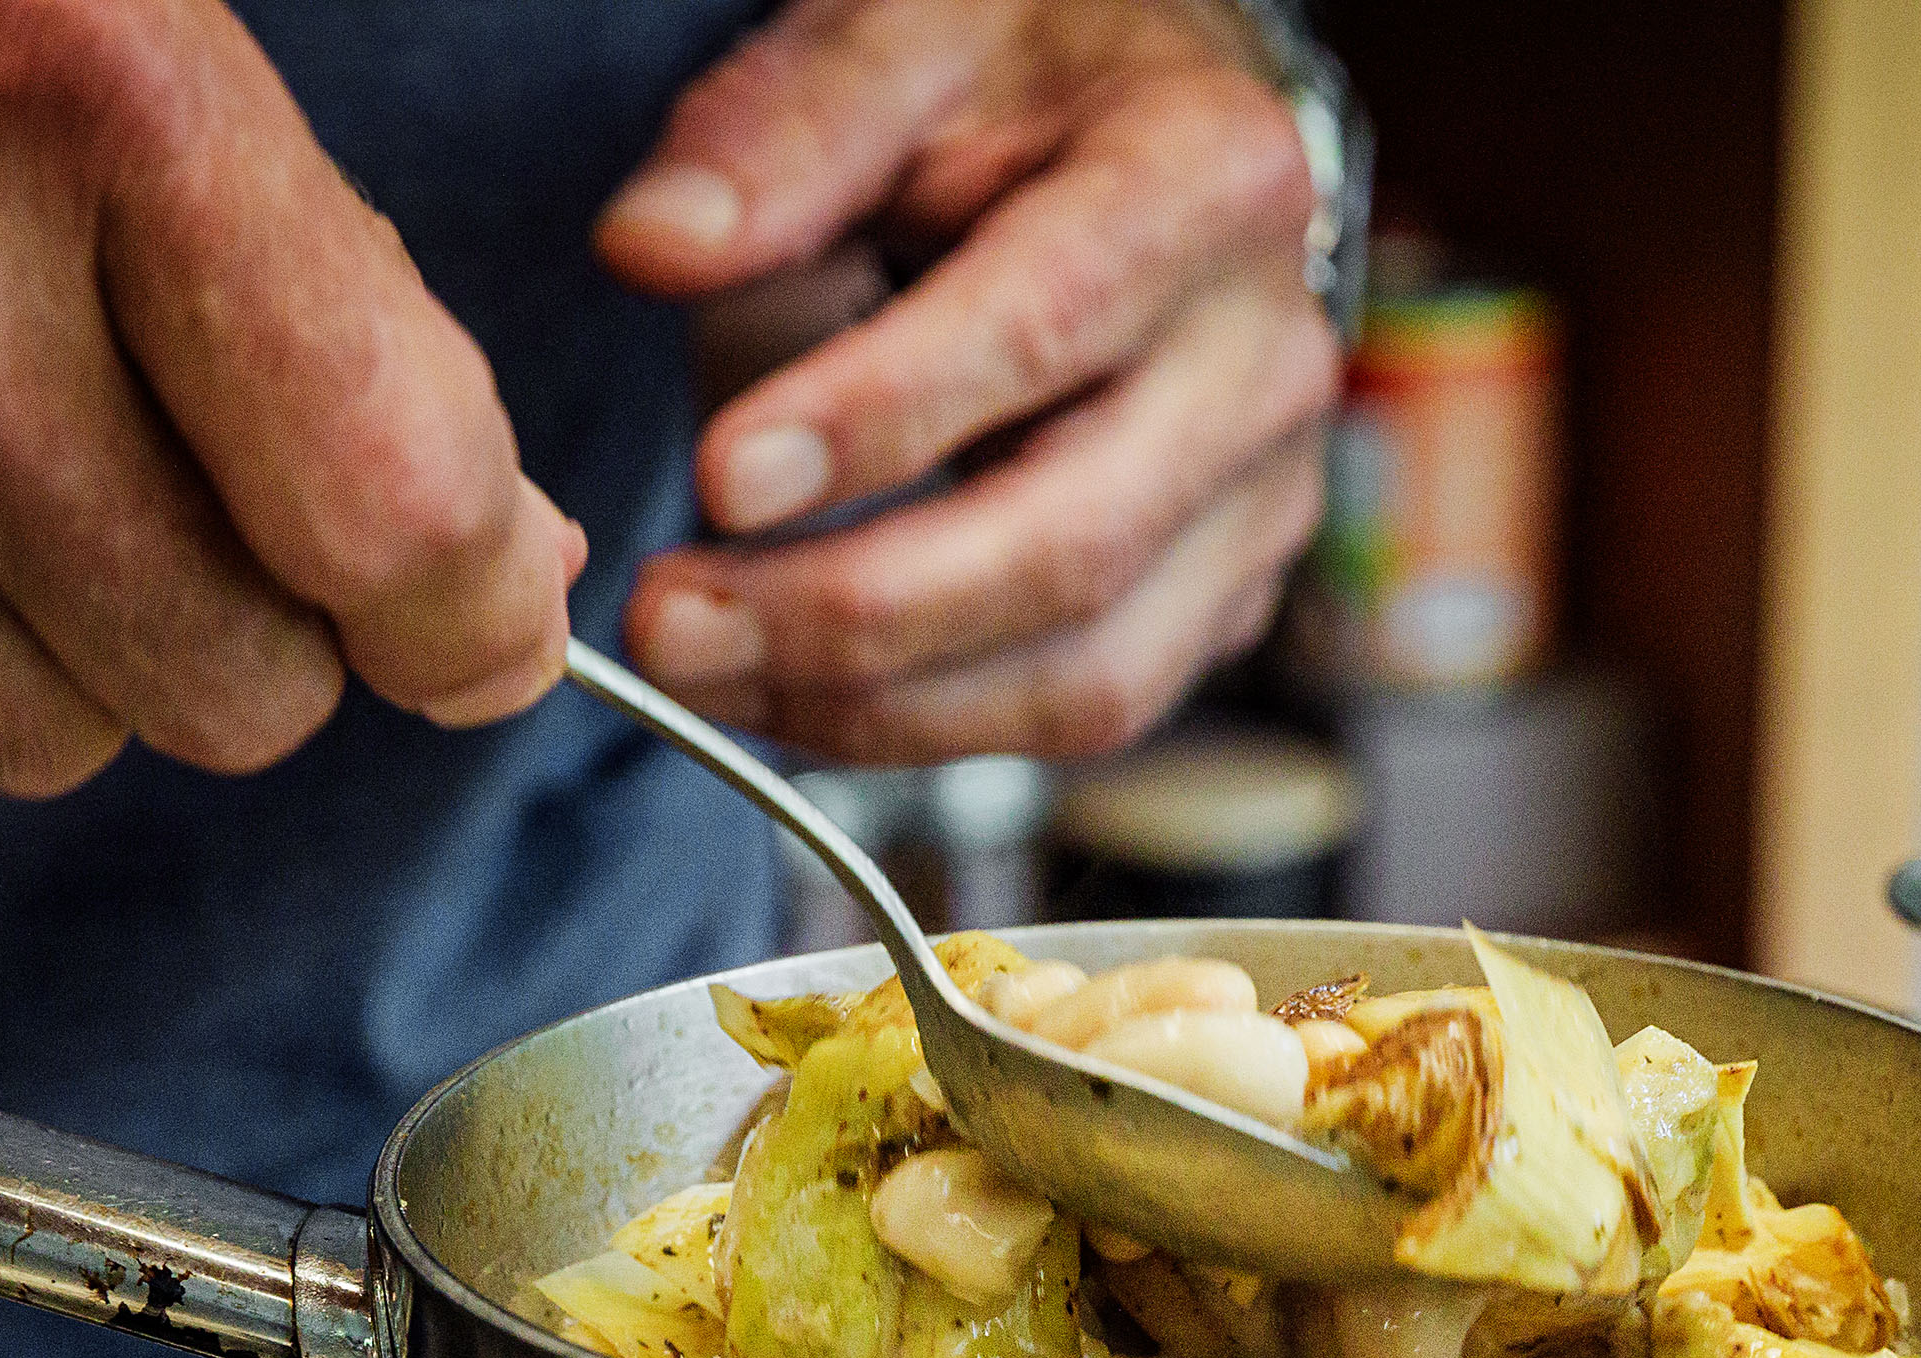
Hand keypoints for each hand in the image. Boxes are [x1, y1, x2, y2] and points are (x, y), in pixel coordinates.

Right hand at [0, 0, 583, 794]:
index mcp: (71, 91)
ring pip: (49, 737)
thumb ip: (313, 277)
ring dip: (40, 629)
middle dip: (244, 606)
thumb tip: (491, 562)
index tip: (472, 612)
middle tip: (145, 458)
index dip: (471, 606)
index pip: (394, 506)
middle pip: (242, 685)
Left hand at [601, 0, 1339, 763]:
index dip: (879, 421)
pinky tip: (790, 688)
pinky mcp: (1224, 595)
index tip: (719, 475)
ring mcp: (1259, 497)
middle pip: (1073, 545)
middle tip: (669, 620)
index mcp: (1212, 179)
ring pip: (1088, 675)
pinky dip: (923, 725)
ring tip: (704, 668)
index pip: (1044, 328)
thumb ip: (784, 133)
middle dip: (852, 613)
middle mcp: (1265, 359)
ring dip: (876, 706)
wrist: (1150, 136)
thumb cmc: (1024, 82)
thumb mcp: (904, 37)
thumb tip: (656, 245)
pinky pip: (1080, 708)